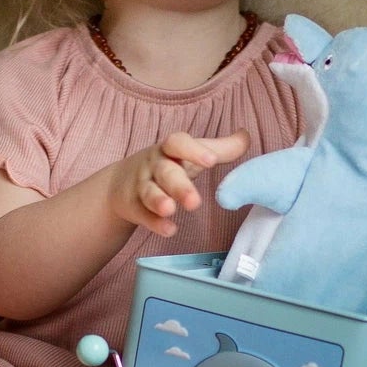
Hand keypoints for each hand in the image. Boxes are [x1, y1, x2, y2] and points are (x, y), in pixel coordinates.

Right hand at [111, 130, 250, 237]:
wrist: (120, 183)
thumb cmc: (168, 165)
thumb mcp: (190, 154)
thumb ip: (220, 148)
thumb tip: (245, 136)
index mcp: (170, 150)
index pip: (178, 143)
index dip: (193, 150)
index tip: (211, 160)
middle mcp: (154, 165)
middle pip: (165, 172)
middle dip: (179, 185)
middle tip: (195, 201)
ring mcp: (142, 186)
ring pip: (149, 192)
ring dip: (158, 201)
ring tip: (170, 209)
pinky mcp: (134, 208)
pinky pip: (143, 215)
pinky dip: (155, 223)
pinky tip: (169, 230)